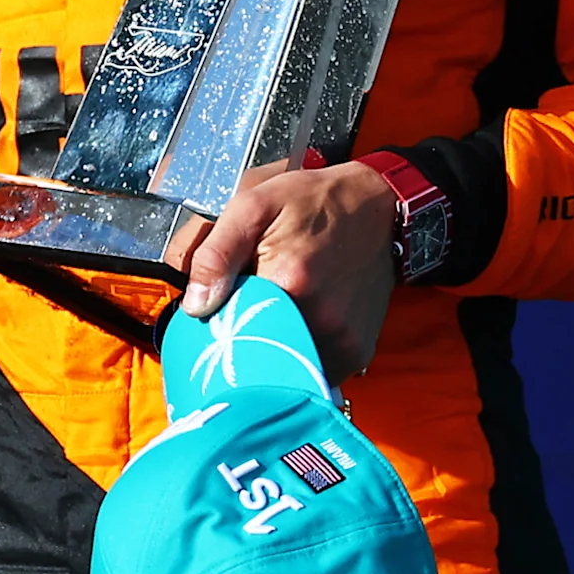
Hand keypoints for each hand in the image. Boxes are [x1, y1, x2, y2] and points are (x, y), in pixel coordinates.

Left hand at [164, 155, 401, 378]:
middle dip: (246, 338)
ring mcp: (342, 342)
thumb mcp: (253, 207)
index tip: (217, 310)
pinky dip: (300, 356)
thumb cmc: (311, 202)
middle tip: (247, 309)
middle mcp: (319, 321)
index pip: (231, 327)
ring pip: (288, 367)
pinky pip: (314, 371)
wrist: (378, 207)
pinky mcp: (357, 352)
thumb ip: (218, 253)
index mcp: (287, 283)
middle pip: (260, 352)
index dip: (218, 321)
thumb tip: (196, 306)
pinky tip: (299, 324)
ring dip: (275, 349)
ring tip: (277, 312)